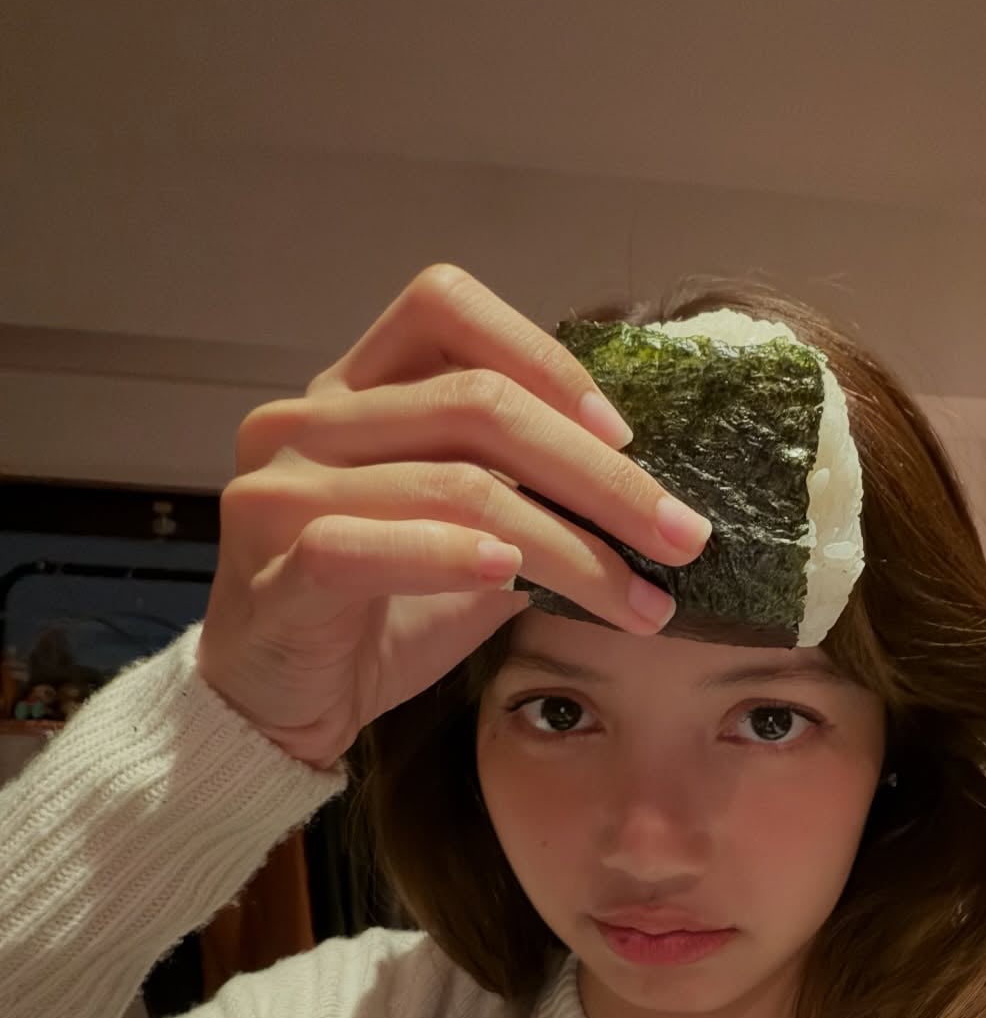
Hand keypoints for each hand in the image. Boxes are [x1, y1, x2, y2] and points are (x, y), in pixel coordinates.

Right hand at [195, 265, 710, 768]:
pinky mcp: (271, 573)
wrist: (279, 709)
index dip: (543, 355)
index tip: (626, 435)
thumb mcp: (471, 545)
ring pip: (449, 484)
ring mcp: (279, 491)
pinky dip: (448, 557)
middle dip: (600, 475)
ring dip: (568, 546)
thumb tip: (650, 498)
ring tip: (639, 599)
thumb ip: (530, 499)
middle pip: (474, 403)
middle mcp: (306, 421)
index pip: (444, 308)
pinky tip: (511, 577)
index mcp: (354, 391)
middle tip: (683, 536)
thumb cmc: (380, 617)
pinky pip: (363, 544)